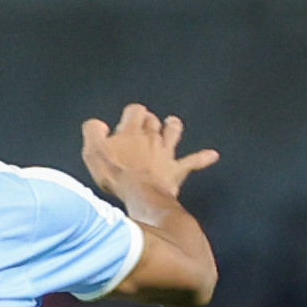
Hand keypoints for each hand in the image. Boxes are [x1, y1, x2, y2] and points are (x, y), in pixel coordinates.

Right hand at [78, 105, 218, 215]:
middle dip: (149, 120)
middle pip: (153, 120)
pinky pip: (193, 162)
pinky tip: (213, 155)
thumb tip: (97, 124)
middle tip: (144, 124)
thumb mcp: (93, 151)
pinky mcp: (176, 170)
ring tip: (172, 124)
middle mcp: (152, 137)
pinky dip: (203, 158)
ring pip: (173, 132)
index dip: (130, 114)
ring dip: (173, 127)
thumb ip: (93, 132)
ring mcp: (166, 153)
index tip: (123, 124)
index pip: (134, 110)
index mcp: (132, 130)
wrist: (141, 196)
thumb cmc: (115, 175)